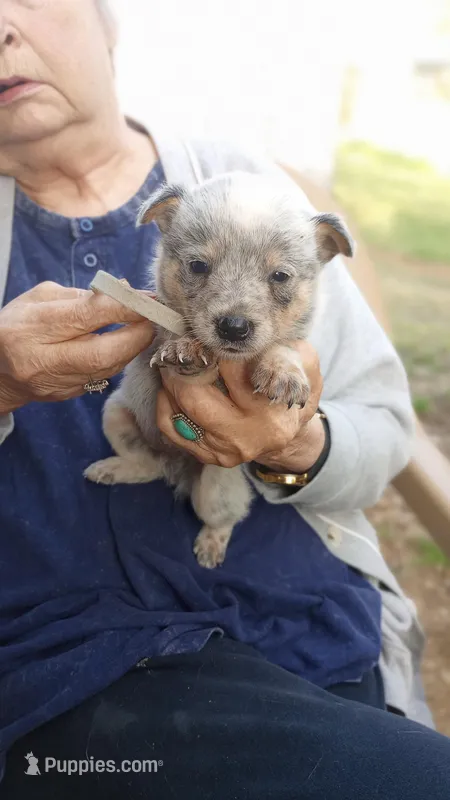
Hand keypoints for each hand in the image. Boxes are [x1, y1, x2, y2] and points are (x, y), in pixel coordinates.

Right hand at [0, 282, 153, 413]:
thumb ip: (81, 295)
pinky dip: (119, 360)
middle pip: (101, 353)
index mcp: (32, 327)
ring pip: (106, 369)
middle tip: (152, 320)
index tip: (148, 299)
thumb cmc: (19, 324)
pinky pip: (102, 377)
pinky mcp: (66, 395)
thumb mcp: (40, 299)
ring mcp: (55, 382)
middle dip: (136, 335)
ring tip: (143, 330)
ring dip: (131, 348)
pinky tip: (126, 346)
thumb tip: (124, 291)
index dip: (123, 307)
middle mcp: (42, 359)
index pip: (86, 315)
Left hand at [157, 341, 324, 471]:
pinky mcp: (204, 455)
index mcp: (270, 414)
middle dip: (184, 364)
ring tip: (178, 361)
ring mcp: (221, 450)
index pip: (231, 371)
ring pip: (178, 409)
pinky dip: (166, 401)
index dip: (215, 348)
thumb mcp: (302, 363)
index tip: (210, 337)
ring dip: (172, 380)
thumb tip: (246, 343)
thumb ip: (279, 351)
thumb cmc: (290, 387)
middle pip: (195, 395)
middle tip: (185, 346)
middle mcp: (244, 437)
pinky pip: (169, 425)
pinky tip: (176, 386)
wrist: (286, 428)